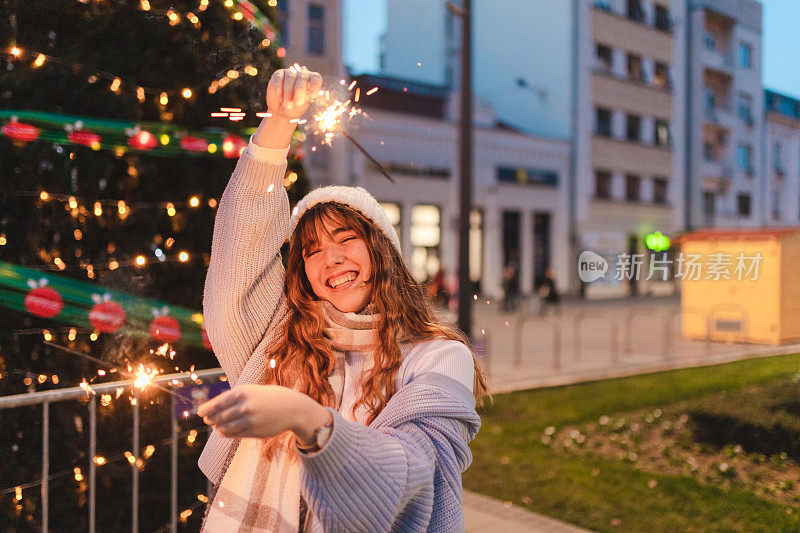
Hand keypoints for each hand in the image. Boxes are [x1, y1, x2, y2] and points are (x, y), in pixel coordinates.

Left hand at [197, 384, 330, 441]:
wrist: (292, 408)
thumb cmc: (270, 396)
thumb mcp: (252, 390)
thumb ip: (234, 398)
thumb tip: (213, 410)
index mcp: (243, 392)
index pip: (218, 403)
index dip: (206, 409)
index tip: (200, 412)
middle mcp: (245, 406)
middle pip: (219, 417)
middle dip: (211, 419)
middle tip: (208, 419)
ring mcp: (250, 420)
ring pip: (225, 428)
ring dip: (218, 427)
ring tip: (217, 425)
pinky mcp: (255, 432)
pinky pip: (235, 435)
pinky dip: (227, 434)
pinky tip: (224, 432)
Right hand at [266, 64, 322, 121]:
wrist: (282, 109)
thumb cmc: (296, 107)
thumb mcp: (304, 104)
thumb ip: (308, 98)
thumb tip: (310, 96)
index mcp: (312, 80)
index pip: (316, 79)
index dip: (315, 86)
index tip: (313, 96)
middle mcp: (302, 73)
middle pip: (303, 77)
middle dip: (300, 90)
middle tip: (297, 103)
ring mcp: (290, 72)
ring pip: (290, 77)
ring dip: (288, 92)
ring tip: (288, 104)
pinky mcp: (278, 74)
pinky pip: (279, 79)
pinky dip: (279, 90)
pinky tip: (280, 99)